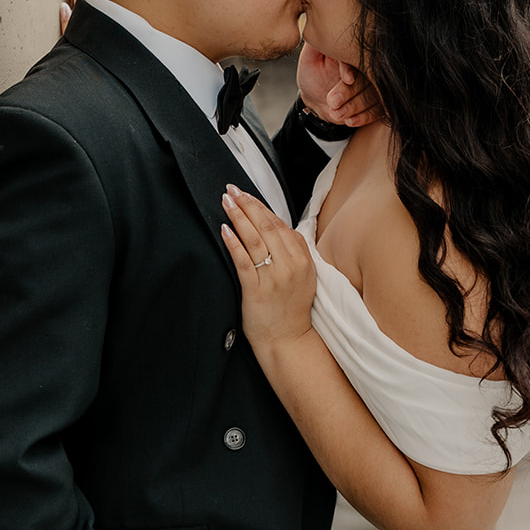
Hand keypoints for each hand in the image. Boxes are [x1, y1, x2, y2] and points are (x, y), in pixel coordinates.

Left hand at [220, 186, 316, 356]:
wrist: (288, 339)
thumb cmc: (292, 308)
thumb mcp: (304, 275)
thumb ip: (292, 250)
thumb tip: (275, 226)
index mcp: (302, 259)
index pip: (280, 224)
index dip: (260, 206)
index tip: (246, 194)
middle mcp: (290, 265)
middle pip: (266, 226)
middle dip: (247, 205)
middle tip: (232, 190)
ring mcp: (273, 277)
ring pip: (255, 239)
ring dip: (239, 217)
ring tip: (227, 203)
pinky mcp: (256, 290)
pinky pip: (243, 261)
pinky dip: (234, 243)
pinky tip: (225, 230)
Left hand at [297, 42, 381, 128]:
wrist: (317, 100)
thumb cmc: (312, 77)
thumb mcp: (309, 59)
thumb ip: (316, 44)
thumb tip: (323, 28)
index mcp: (352, 50)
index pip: (357, 55)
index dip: (352, 67)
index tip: (346, 79)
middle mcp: (367, 65)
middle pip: (368, 76)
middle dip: (350, 92)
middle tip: (332, 103)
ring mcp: (375, 82)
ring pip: (374, 94)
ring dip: (355, 106)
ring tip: (336, 114)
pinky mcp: (379, 99)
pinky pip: (380, 109)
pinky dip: (365, 116)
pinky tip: (350, 121)